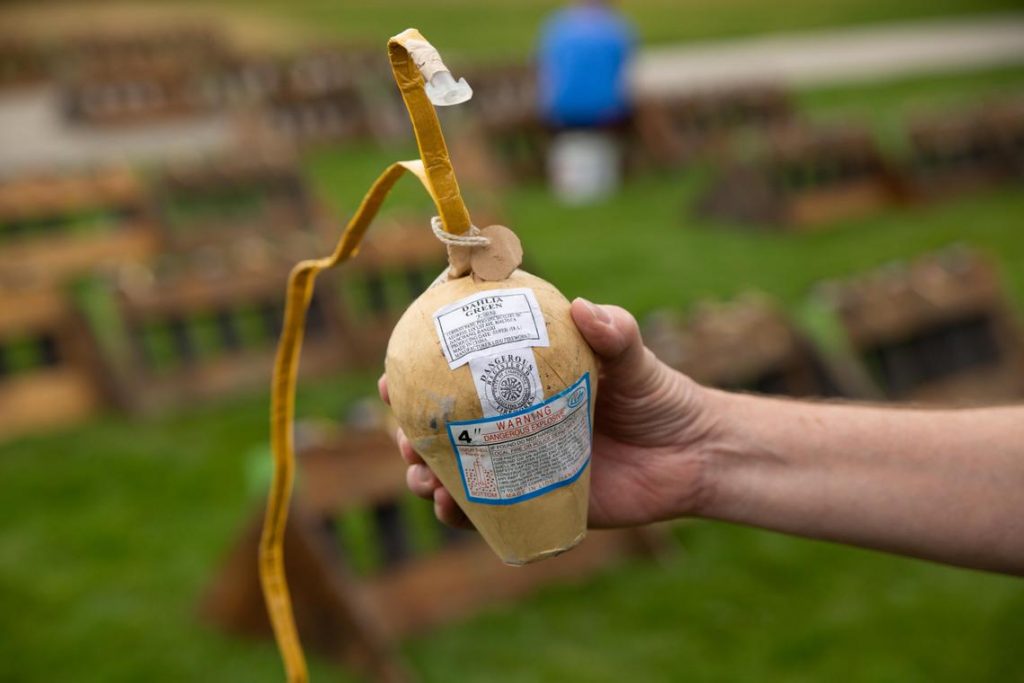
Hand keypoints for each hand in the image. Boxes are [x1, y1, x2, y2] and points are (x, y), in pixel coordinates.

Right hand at [378, 298, 717, 528]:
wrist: (695, 455)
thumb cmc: (659, 396)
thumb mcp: (633, 359)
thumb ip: (615, 333)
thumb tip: (586, 309)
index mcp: (521, 388)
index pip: (458, 380)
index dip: (417, 378)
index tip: (393, 372)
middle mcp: (513, 428)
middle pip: (445, 431)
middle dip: (411, 434)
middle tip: (405, 433)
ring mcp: (523, 469)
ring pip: (458, 475)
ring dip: (427, 477)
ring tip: (422, 476)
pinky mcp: (538, 506)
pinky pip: (490, 514)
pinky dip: (462, 514)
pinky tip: (451, 509)